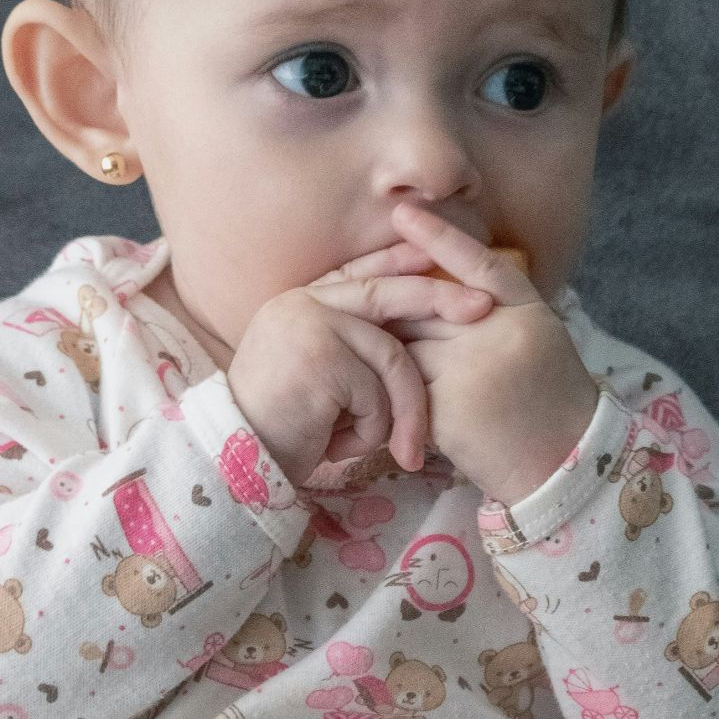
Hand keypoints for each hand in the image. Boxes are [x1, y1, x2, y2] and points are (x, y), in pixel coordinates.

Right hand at [226, 240, 495, 487]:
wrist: (237, 462)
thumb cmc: (281, 429)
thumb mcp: (316, 377)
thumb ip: (348, 346)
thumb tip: (406, 332)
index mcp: (297, 303)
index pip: (359, 272)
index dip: (400, 261)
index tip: (437, 256)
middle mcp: (300, 305)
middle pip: (386, 295)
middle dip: (439, 298)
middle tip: (482, 307)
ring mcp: (309, 325)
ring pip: (391, 357)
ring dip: (401, 410)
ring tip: (396, 448)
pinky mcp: (320, 357)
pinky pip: (378, 393)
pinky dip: (372, 429)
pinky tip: (338, 446)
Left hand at [386, 202, 599, 504]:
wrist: (563, 464)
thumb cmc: (546, 398)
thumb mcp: (534, 338)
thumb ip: (492, 309)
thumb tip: (434, 280)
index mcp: (527, 311)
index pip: (478, 263)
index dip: (439, 236)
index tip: (404, 212)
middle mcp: (501, 334)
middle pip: (427, 303)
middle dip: (390, 303)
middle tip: (353, 290)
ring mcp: (472, 371)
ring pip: (406, 343)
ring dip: (383, 347)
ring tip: (357, 347)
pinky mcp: (445, 409)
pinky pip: (401, 383)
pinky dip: (386, 385)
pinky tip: (372, 389)